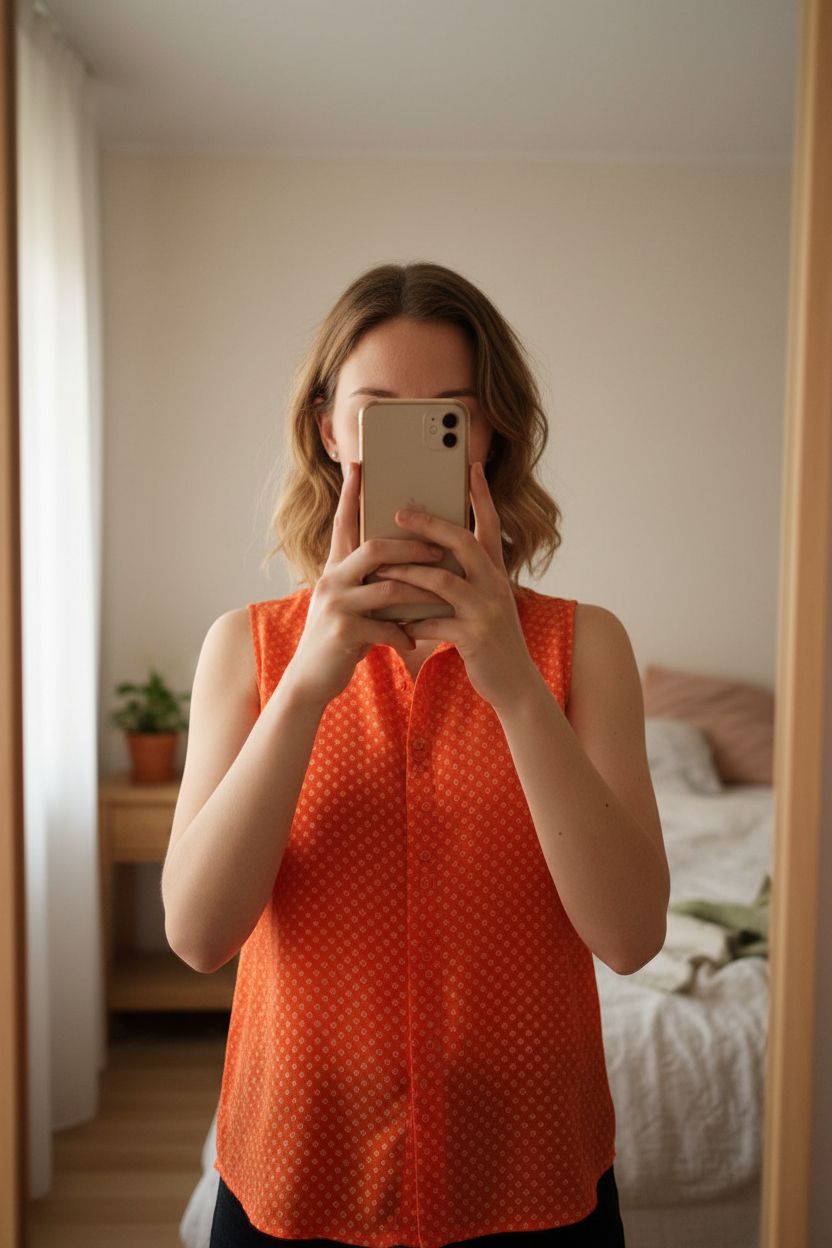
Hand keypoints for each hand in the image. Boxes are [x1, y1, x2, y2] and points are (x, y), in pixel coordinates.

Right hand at [285, 461, 448, 708]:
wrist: (310, 680)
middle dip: (411, 547)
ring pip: (387, 587)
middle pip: (374, 549)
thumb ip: (369, 581)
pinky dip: (404, 632)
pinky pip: (384, 626)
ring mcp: (335, 606)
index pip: (344, 524)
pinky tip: (414, 640)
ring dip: (419, 590)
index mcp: (335, 569)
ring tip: (442, 593)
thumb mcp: (350, 603)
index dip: (351, 495)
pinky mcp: (343, 633)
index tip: (360, 466)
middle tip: (439, 549)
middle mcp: (332, 581)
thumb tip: (403, 563)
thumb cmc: (339, 639)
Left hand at [373, 461, 539, 711]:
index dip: (482, 496)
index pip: (490, 525)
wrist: (515, 682)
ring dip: (407, 572)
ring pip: (442, 580)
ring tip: (381, 567)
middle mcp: (494, 585)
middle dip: (429, 525)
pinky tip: (395, 621)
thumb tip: (430, 556)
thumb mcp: (485, 602)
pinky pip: (436, 621)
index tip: (471, 467)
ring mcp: (486, 609)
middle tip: (399, 512)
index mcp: (495, 573)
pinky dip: (412, 620)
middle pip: (462, 543)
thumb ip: (466, 578)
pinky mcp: (475, 636)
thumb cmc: (490, 639)